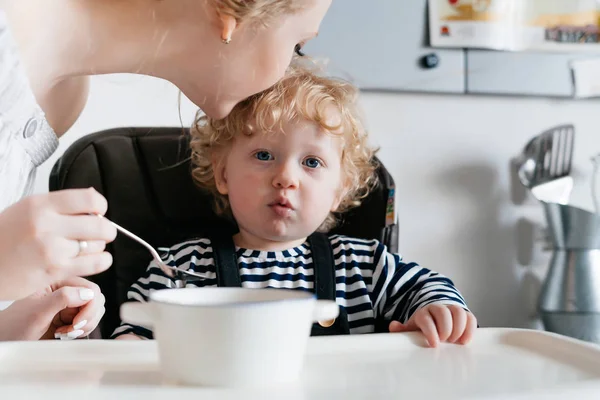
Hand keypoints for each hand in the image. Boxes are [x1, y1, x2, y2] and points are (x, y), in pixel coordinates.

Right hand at [0, 188, 116, 299]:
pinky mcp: (55, 271)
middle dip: (106, 229)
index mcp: (40, 205)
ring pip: (98, 245)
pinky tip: (96, 259)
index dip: (100, 207)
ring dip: (99, 246)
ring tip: (87, 247)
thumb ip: (60, 205)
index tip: (98, 212)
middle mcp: (46, 225)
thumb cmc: (5, 236)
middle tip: (101, 231)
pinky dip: (102, 261)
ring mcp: (51, 250)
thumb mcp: (27, 209)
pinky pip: (94, 264)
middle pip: (100, 224)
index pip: (90, 199)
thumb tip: (95, 201)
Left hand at [0, 277, 104, 340]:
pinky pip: (89, 322)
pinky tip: (65, 335)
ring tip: (65, 333)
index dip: (89, 306)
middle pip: (96, 300)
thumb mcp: (37, 311)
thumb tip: (89, 293)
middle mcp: (66, 292)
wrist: (6, 342)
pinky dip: (82, 331)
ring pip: (95, 311)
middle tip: (72, 330)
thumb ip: (63, 298)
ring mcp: (69, 306)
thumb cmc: (14, 327)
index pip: (90, 289)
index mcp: (58, 282)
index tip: (76, 323)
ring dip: (85, 326)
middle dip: (88, 317)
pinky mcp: (70, 319)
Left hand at [389, 304, 476, 346]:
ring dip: (458, 329)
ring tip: (455, 341)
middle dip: (445, 329)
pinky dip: (470, 329)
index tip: (434, 344)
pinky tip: (464, 340)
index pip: (426, 318)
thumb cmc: (424, 326)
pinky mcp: (465, 314)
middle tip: (445, 341)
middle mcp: (438, 308)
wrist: (435, 315)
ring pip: (458, 312)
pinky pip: (470, 317)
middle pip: (443, 313)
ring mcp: (452, 309)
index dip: (431, 331)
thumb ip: (402, 329)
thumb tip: (393, 326)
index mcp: (423, 312)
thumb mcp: (412, 328)